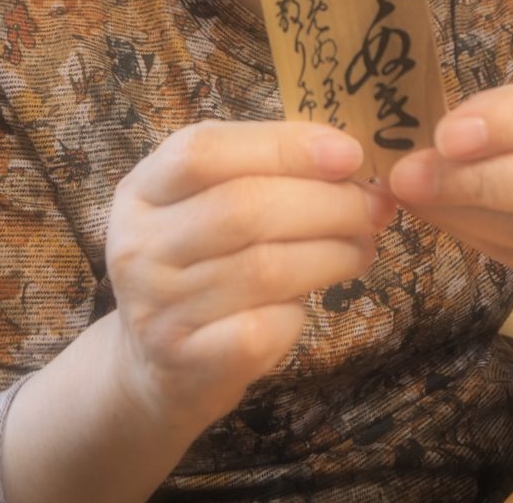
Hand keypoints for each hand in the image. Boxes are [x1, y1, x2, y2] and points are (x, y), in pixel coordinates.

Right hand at [105, 120, 395, 434]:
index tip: (349, 153)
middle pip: (243, 207)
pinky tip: (317, 296)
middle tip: (373, 207)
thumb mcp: (210, 202)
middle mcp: (139, 244)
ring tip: (363, 246)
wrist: (155, 365)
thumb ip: (265, 172)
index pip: (205, 150)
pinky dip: (302, 309)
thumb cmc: (202, 263)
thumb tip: (349, 159)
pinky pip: (263, 328)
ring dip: (333, 252)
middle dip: (327, 202)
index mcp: (144, 188)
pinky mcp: (186, 361)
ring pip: (264, 268)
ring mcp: (157, 306)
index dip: (283, 146)